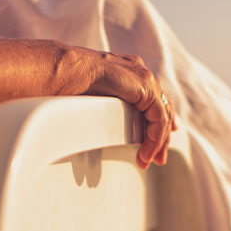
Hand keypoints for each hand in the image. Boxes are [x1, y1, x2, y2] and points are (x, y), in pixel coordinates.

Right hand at [61, 45, 177, 168]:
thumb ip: (106, 106)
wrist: (68, 70)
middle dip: (161, 136)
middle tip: (157, 157)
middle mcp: (140, 73)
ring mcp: (145, 78)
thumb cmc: (69, 81)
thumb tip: (99, 121)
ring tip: (149, 160)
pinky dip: (154, 139)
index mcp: (128, 71)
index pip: (152, 98)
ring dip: (157, 142)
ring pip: (162, 116)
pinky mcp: (147, 89)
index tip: (155, 140)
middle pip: (161, 108)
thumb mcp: (93, 97)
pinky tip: (146, 153)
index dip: (156, 120)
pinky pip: (159, 119)